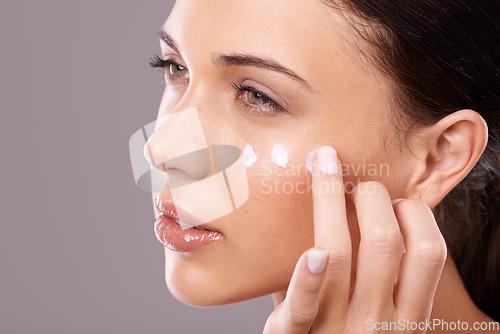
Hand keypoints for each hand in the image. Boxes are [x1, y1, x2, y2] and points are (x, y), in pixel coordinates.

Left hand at [263, 146, 447, 333]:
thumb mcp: (377, 316)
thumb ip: (379, 278)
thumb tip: (368, 214)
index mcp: (408, 316)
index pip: (428, 253)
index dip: (415, 214)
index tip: (396, 200)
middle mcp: (379, 322)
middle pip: (383, 241)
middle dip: (372, 196)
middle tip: (357, 183)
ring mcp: (337, 329)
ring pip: (341, 255)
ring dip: (332, 201)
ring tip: (325, 170)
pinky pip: (304, 305)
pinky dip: (308, 277)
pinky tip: (314, 252)